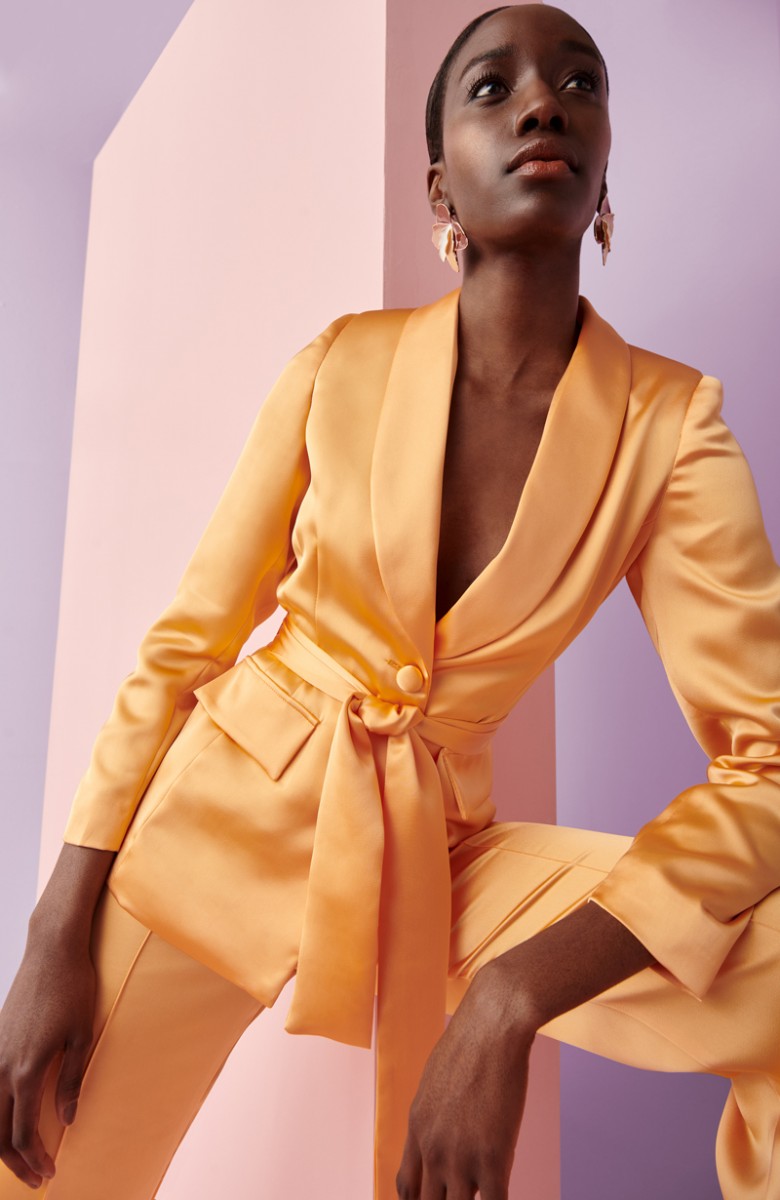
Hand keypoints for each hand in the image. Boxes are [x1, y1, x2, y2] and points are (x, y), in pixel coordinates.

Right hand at [0, 930, 96, 1187]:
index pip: (23, 1131)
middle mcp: (3, 1065)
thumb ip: (71, 1080)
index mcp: (27, 1069)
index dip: (35, 1158)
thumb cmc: (73, 988)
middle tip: (37, 1178)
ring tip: (22, 1157)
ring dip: (1, 1141)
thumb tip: (68, 1119)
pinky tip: (9, 1118)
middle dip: (16, 1161)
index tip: (50, 1174)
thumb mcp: (82, 1035)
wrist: (53, 950)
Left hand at [396, 960, 536, 1199]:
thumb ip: (436, 1115)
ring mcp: (460, 1157)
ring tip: (483, 1193)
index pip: (406, 1187)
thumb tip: (447, 1129)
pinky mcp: (492, 1158)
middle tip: (457, 1197)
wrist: (491, 1025)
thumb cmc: (470, 1042)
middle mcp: (432, 1149)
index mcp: (417, 1128)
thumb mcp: (436, 1080)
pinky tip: (503, 1197)